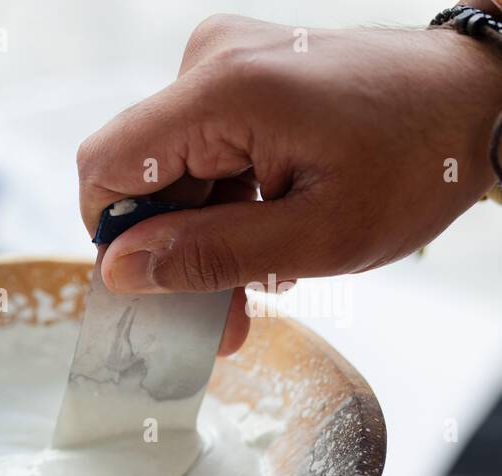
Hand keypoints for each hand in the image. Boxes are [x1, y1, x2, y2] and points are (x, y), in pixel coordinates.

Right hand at [77, 15, 501, 352]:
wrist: (480, 98)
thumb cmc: (419, 161)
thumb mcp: (317, 235)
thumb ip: (209, 255)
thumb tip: (118, 271)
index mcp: (223, 93)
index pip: (105, 168)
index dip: (117, 238)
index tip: (162, 289)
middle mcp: (211, 64)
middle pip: (138, 176)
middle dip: (171, 251)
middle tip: (222, 316)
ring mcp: (224, 65)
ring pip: (168, 173)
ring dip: (201, 235)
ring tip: (259, 283)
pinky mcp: (238, 76)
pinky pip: (197, 152)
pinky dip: (222, 204)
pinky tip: (265, 236)